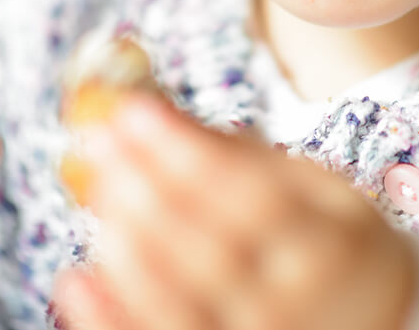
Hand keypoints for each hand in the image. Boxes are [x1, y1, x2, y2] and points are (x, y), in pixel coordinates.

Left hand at [51, 95, 418, 329]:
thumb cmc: (343, 258)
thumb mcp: (324, 199)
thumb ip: (252, 160)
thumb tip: (164, 114)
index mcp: (335, 250)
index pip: (251, 197)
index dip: (186, 153)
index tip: (132, 110)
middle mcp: (300, 310)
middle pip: (208, 246)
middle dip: (143, 185)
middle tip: (96, 138)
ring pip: (176, 304)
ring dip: (123, 243)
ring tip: (93, 190)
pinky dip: (110, 321)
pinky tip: (75, 279)